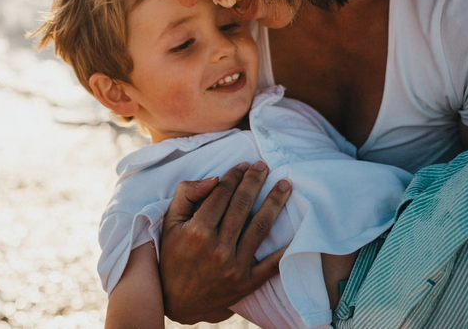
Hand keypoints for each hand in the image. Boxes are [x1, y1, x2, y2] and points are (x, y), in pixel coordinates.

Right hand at [159, 161, 291, 323]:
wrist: (177, 302)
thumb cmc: (173, 257)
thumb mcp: (170, 223)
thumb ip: (187, 195)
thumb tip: (215, 178)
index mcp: (197, 231)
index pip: (221, 194)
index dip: (234, 176)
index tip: (243, 165)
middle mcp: (217, 248)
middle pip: (242, 206)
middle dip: (255, 181)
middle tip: (264, 166)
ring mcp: (234, 266)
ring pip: (260, 227)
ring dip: (275, 203)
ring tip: (285, 185)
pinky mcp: (247, 283)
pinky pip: (272, 264)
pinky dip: (286, 248)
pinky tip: (298, 230)